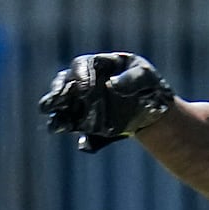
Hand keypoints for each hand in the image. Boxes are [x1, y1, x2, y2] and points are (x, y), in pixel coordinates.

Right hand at [40, 52, 175, 152]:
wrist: (153, 111)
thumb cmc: (147, 85)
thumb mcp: (146, 77)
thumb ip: (132, 78)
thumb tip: (112, 85)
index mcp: (95, 66)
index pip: (79, 66)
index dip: (79, 76)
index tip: (86, 90)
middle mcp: (82, 86)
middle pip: (61, 86)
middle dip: (56, 94)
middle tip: (55, 103)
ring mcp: (83, 108)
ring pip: (62, 113)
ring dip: (58, 120)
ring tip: (60, 126)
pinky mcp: (89, 129)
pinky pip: (83, 137)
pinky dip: (84, 141)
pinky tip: (86, 143)